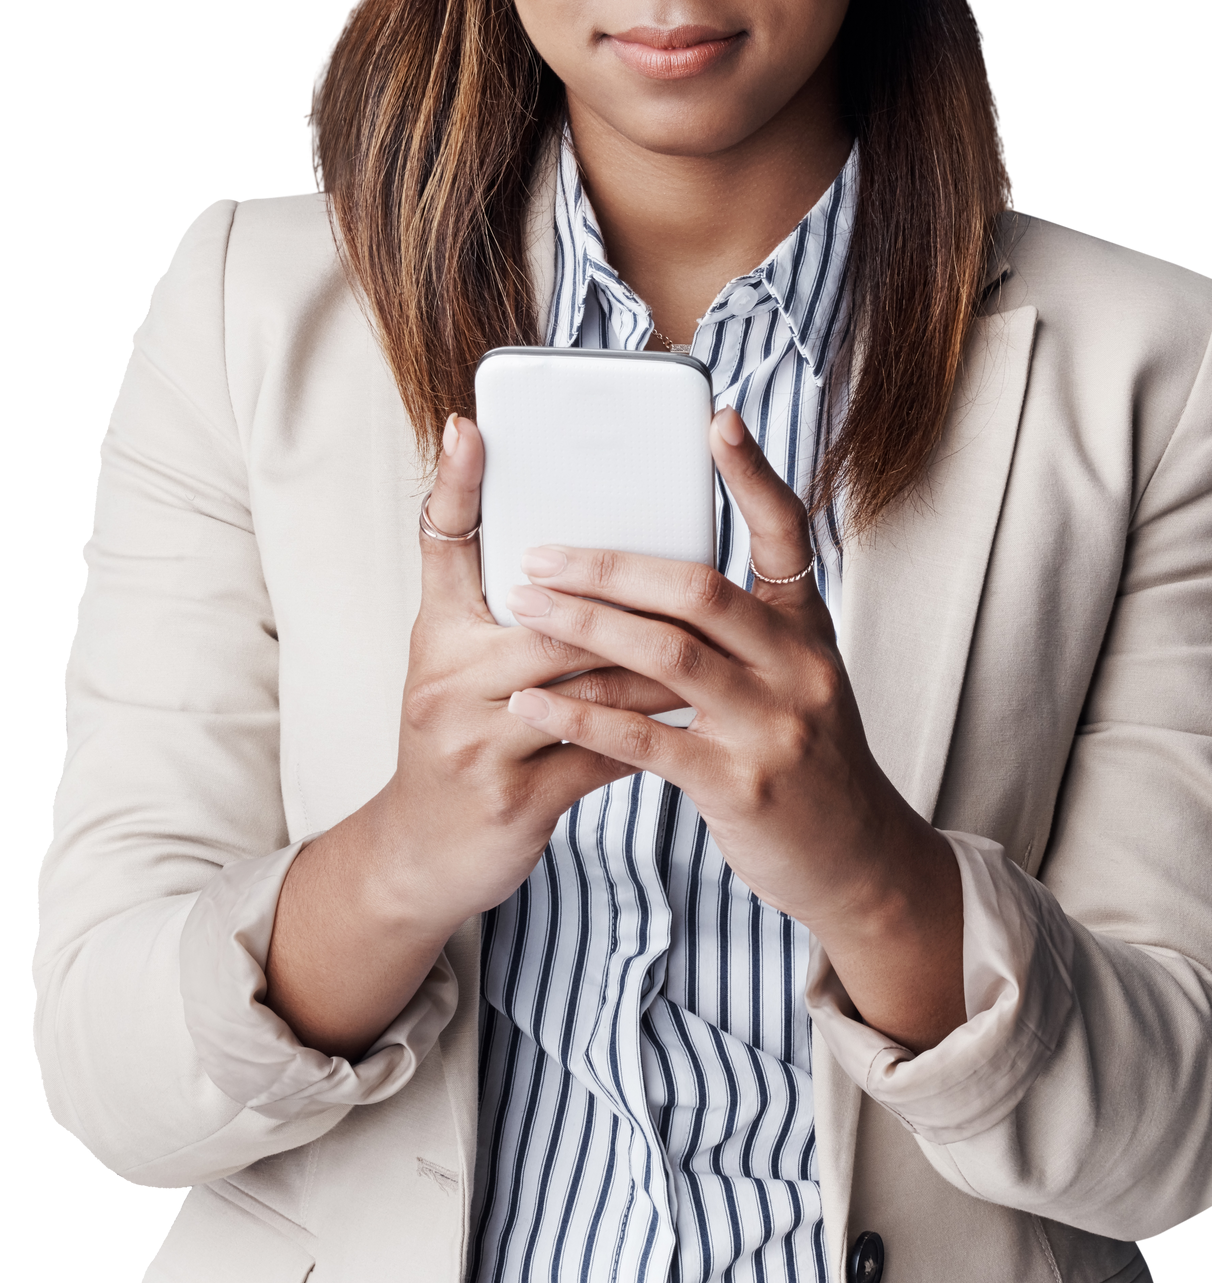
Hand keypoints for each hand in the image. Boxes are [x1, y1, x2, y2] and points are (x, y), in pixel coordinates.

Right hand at [266, 413, 644, 1057]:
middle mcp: (445, 681)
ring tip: (719, 643)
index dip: (456, 484)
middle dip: (627, 600)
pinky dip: (655, 731)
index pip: (441, 543)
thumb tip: (565, 540)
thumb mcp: (455, 662)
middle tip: (699, 564)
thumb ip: (498, 603)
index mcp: (435, 636)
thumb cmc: (458, 740)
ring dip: (660, 665)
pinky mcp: (514, 801)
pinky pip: (604, 753)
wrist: (421, 857)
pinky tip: (697, 716)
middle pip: (551, 618)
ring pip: (590, 684)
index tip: (473, 425)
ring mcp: (476, 745)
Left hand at [504, 406, 965, 1051]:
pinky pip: (645, 738)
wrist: (856, 860)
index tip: (718, 420)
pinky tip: (535, 699)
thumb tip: (662, 567)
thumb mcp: (800, 674)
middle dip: (611, 566)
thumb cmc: (806, 754)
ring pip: (667, 656)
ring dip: (586, 625)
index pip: (786, 533)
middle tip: (541, 553)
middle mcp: (799, 667)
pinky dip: (583, 713)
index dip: (754, 474)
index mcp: (809, 627)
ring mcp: (772, 726)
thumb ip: (748, 624)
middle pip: (699, 589)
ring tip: (525, 606)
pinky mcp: (739, 785)